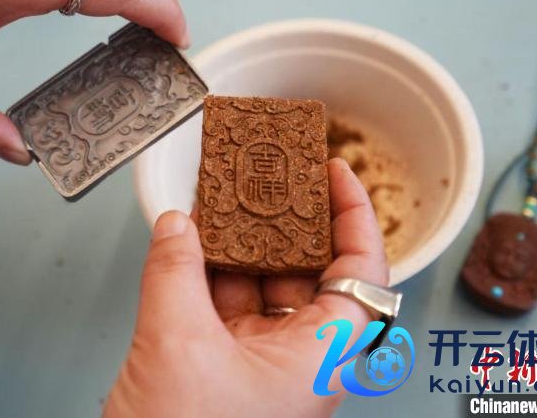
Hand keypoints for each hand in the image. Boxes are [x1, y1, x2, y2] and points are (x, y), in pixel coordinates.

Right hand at [104, 159, 388, 417]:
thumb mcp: (176, 344)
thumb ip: (175, 272)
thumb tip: (175, 223)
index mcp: (319, 358)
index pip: (361, 273)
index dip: (355, 217)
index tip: (336, 174)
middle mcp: (298, 356)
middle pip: (308, 269)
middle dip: (286, 220)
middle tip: (272, 177)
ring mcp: (258, 358)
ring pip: (259, 281)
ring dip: (239, 239)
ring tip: (225, 194)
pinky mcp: (220, 361)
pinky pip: (223, 300)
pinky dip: (206, 267)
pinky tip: (192, 235)